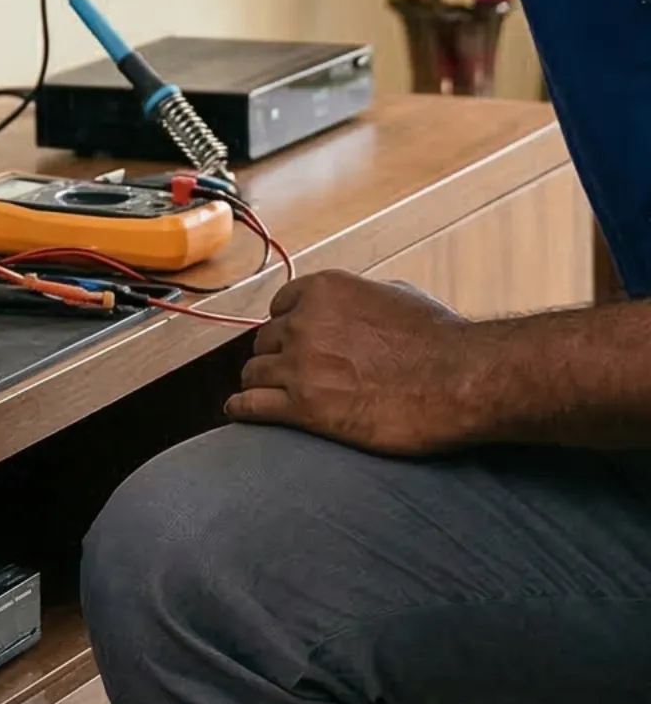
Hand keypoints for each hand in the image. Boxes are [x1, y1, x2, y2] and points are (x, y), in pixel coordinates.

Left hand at [226, 270, 478, 455]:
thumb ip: (360, 298)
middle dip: (275, 356)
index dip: (287, 326)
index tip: (291, 342)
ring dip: (258, 384)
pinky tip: (239, 412)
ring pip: (254, 372)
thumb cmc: (442, 340)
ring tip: (261, 395)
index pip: (281, 306)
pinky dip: (242, 409)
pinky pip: (252, 405)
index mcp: (323, 291)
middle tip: (284, 374)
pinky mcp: (304, 406)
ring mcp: (300, 364)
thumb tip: (354, 306)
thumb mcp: (396, 295)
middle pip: (266, 340)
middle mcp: (304, 322)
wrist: (463, 380)